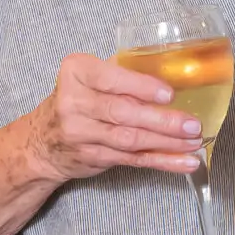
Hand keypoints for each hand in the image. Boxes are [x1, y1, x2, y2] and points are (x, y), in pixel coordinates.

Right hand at [21, 54, 205, 182]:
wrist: (41, 142)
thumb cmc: (76, 101)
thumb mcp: (89, 78)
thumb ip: (122, 74)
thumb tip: (175, 74)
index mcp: (76, 72)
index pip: (111, 79)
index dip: (142, 88)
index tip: (169, 94)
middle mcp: (73, 103)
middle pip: (123, 113)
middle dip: (162, 121)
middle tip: (192, 124)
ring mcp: (81, 133)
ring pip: (130, 139)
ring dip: (166, 143)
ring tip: (193, 142)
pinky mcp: (93, 157)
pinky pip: (133, 159)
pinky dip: (162, 161)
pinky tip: (184, 162)